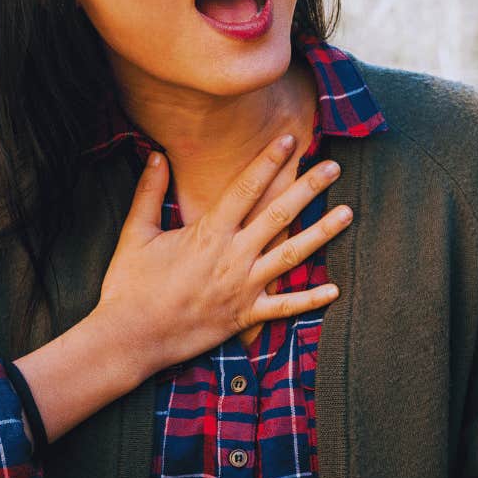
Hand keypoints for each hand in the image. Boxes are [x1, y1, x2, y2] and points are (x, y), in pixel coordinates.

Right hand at [92, 134, 351, 377]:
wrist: (130, 338)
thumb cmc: (129, 286)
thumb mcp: (135, 234)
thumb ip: (149, 193)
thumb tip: (156, 156)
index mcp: (208, 233)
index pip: (245, 188)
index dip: (269, 161)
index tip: (291, 139)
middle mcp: (232, 257)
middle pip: (279, 214)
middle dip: (308, 188)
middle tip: (334, 166)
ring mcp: (243, 287)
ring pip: (291, 255)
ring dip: (322, 234)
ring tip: (348, 213)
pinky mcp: (245, 316)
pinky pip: (284, 308)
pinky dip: (310, 300)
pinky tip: (335, 289)